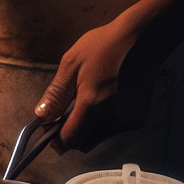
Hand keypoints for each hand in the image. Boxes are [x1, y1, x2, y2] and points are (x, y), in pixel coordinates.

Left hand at [33, 13, 159, 151]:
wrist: (142, 39)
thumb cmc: (103, 46)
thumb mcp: (71, 64)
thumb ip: (56, 94)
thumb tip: (41, 115)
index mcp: (93, 105)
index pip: (70, 140)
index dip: (55, 137)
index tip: (49, 126)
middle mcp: (113, 119)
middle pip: (84, 144)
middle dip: (71, 133)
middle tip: (66, 110)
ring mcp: (128, 120)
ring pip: (99, 137)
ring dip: (88, 127)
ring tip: (86, 99)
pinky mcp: (138, 118)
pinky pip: (113, 130)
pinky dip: (103, 122)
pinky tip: (104, 99)